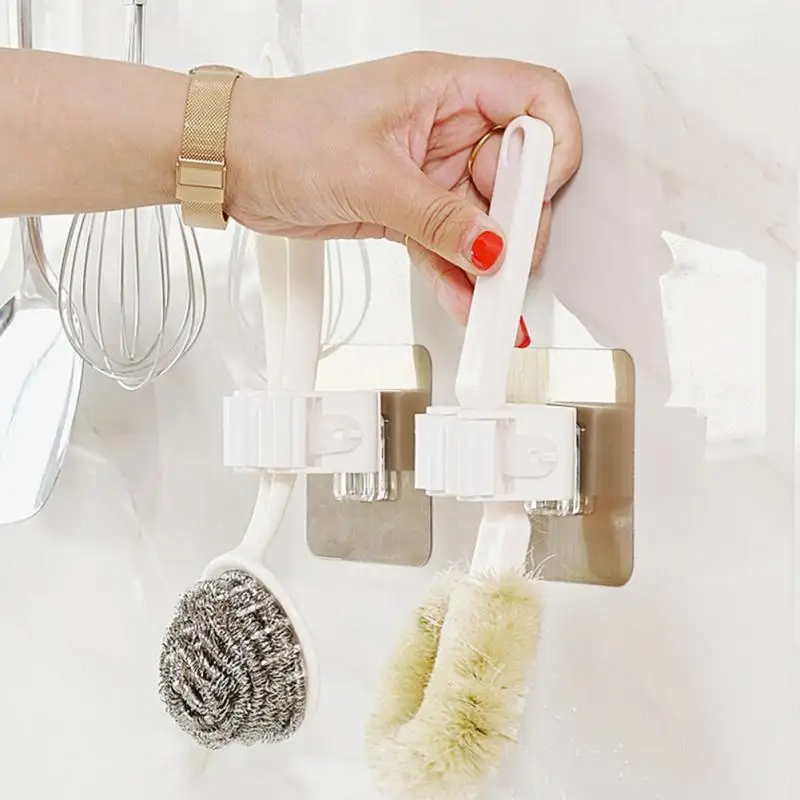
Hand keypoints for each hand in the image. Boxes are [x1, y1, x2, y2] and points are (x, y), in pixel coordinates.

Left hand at [227, 51, 581, 331]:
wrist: (233, 163)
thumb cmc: (281, 134)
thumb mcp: (369, 175)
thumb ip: (436, 216)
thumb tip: (489, 245)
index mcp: (443, 88)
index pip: (534, 99)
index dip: (550, 147)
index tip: (536, 196)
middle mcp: (443, 127)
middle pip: (515, 172)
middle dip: (517, 221)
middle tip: (508, 260)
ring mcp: (428, 171)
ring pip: (482, 219)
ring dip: (489, 261)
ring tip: (491, 297)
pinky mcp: (409, 209)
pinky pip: (448, 245)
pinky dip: (458, 275)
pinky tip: (466, 300)